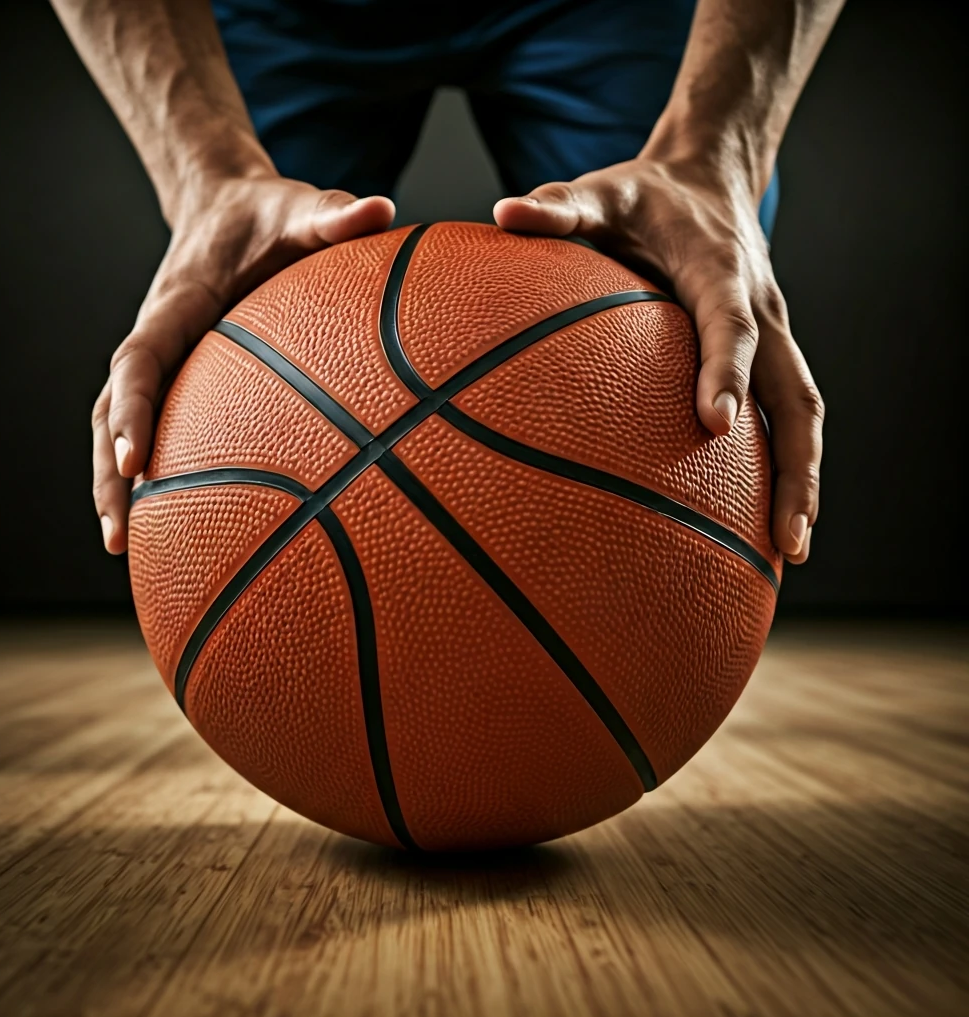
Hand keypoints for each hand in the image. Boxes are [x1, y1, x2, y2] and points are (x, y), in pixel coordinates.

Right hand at [92, 177, 394, 553]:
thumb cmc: (266, 214)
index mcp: (173, 306)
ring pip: (117, 429)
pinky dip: (154, 473)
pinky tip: (177, 518)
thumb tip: (383, 210)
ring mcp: (163, 361)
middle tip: (118, 541)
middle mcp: (156, 338)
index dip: (130, 411)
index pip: (138, 362)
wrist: (225, 205)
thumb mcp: (300, 207)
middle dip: (107, 478)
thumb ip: (335, 214)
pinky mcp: (177, 376)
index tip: (132, 463)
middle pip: (108, 414)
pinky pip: (155, 426)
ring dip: (116, 488)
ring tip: (127, 551)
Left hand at [494, 155, 822, 563]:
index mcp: (722, 270)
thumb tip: (502, 213)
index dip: (727, 370)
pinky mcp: (767, 353)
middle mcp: (762, 308)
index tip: (715, 424)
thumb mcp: (603, 190)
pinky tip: (761, 520)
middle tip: (786, 537)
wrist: (714, 177)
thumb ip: (560, 207)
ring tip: (789, 552)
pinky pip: (783, 414)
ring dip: (801, 481)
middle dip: (796, 466)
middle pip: (796, 394)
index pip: (732, 325)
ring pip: (801, 412)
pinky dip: (782, 466)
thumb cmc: (648, 195)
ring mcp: (772, 334)